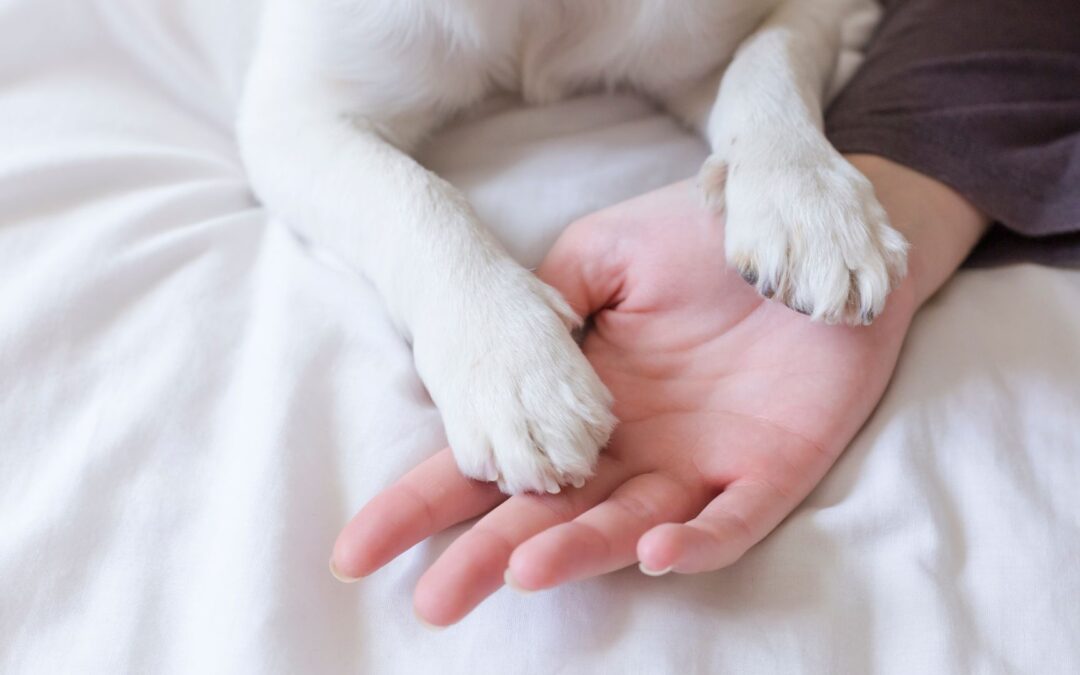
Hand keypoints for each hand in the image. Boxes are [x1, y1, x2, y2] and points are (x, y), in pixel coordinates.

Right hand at [329, 174, 929, 625]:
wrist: (802, 226)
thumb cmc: (700, 236)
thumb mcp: (605, 253)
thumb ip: (547, 299)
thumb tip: (484, 353)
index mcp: (580, 398)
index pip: (490, 457)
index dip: (425, 501)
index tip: (360, 546)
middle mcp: (627, 446)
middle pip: (546, 514)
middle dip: (484, 557)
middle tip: (433, 601)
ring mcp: (696, 463)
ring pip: (626, 526)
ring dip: (577, 552)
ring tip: (521, 569)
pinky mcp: (768, 471)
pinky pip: (729, 521)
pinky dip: (694, 541)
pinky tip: (654, 548)